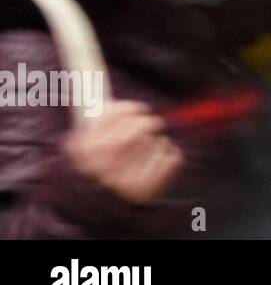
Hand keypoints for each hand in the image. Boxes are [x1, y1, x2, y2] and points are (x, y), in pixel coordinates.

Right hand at [64, 101, 183, 204]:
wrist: (95, 209)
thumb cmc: (94, 168)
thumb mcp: (84, 143)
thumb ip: (94, 114)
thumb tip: (94, 75)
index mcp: (88, 149)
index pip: (117, 114)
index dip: (133, 109)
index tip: (140, 111)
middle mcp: (106, 163)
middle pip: (144, 127)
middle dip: (150, 124)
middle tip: (150, 127)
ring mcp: (127, 178)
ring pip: (160, 142)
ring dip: (158, 143)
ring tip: (146, 153)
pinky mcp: (147, 189)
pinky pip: (172, 158)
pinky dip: (169, 156)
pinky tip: (156, 163)